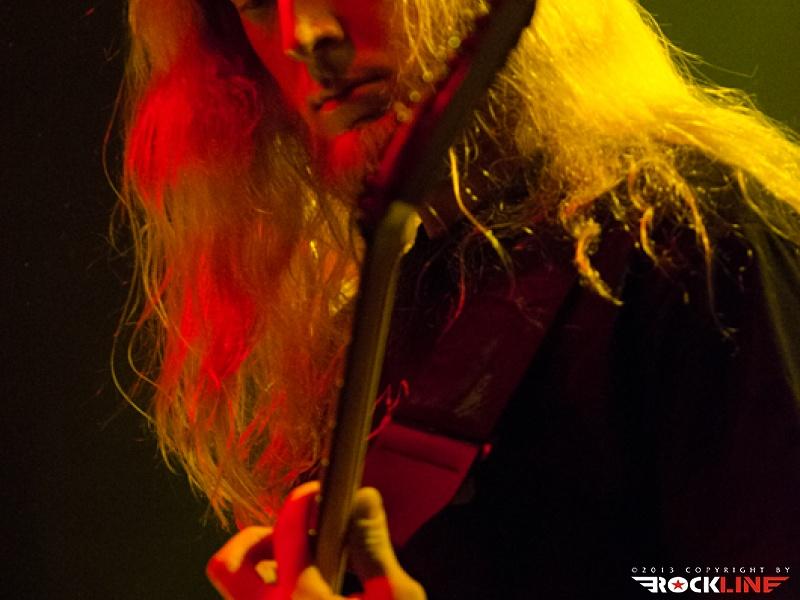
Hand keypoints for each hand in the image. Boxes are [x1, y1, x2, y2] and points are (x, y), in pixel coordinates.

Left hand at [206, 482, 425, 599]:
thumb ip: (374, 547)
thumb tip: (364, 499)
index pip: (284, 532)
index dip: (301, 502)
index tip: (317, 494)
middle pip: (228, 565)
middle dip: (255, 539)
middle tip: (291, 536)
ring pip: (239, 592)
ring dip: (263, 570)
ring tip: (303, 568)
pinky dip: (277, 595)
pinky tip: (313, 596)